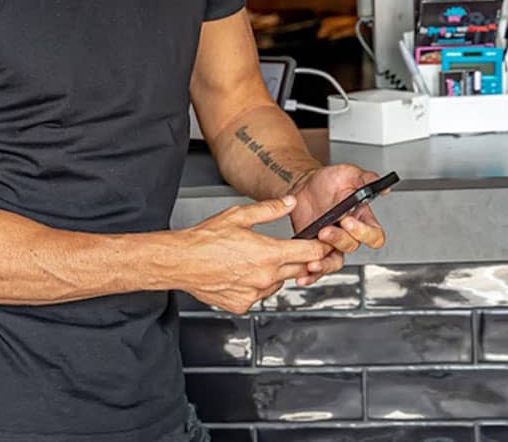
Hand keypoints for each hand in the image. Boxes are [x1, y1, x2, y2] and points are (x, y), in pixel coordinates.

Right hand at [178, 197, 333, 313]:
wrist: (182, 261)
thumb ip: (270, 209)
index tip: (325, 244)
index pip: (309, 252)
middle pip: (299, 270)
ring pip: (279, 283)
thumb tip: (290, 203)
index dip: (321, 247)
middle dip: (301, 259)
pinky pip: (260, 294)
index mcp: (268, 253)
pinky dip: (257, 284)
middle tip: (291, 249)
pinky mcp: (243, 304)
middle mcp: (265, 276)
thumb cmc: (205, 239)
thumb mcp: (239, 215)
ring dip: (277, 272)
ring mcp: (255, 293)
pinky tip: (243, 272)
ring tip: (257, 258)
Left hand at [290, 164, 386, 286]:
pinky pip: (317, 268)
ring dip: (325, 264)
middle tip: (325, 230)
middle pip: (352, 246)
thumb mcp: (348, 174)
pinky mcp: (315, 249)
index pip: (374, 235)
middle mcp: (349, 234)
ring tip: (313, 262)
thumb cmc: (329, 181)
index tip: (349, 221)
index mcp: (361, 218)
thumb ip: (366, 179)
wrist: (304, 185)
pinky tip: (302, 276)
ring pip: (335, 262)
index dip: (364, 232)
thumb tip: (383, 188)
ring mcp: (332, 244)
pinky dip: (310, 275)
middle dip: (338, 239)